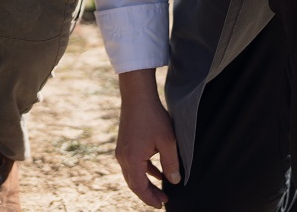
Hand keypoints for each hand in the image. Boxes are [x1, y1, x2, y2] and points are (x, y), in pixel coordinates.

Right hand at [116, 71, 180, 207]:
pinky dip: (144, 171)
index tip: (161, 205)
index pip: (139, 187)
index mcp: (132, 159)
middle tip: (162, 201)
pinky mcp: (124, 144)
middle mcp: (123, 157)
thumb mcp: (167, 142)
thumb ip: (171, 164)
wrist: (137, 96)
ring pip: (133, 174)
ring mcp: (121, 150)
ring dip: (146, 183)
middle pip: (134, 183)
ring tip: (161, 191)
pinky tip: (156, 173)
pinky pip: (133, 164)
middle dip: (148, 194)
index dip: (150, 198)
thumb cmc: (153, 117)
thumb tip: (174, 181)